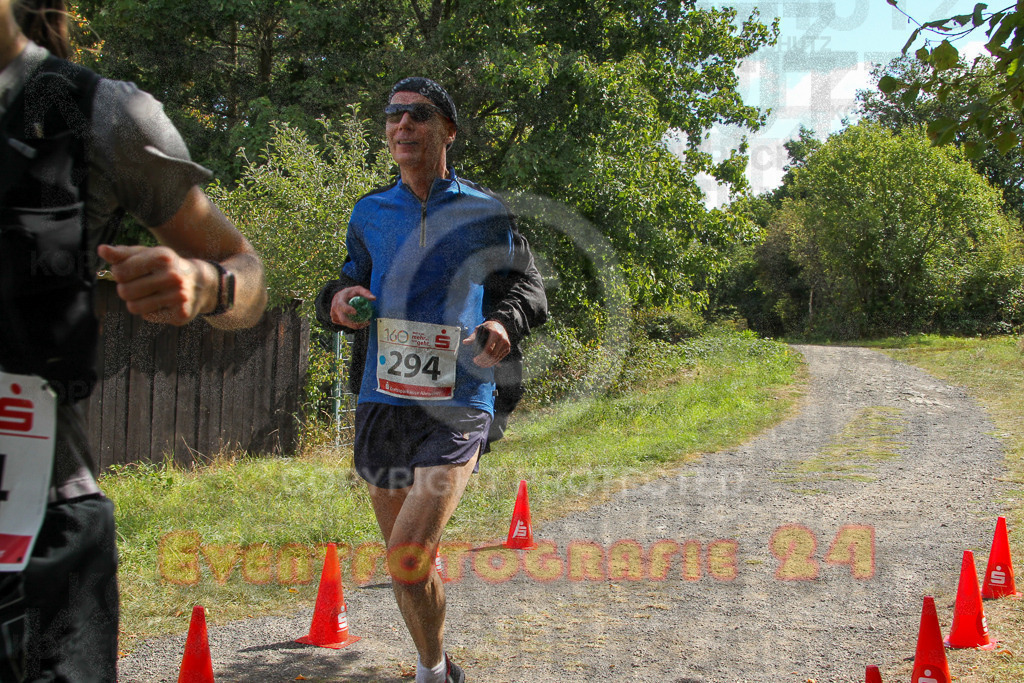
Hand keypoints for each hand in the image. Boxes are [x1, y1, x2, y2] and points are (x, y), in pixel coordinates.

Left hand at [98, 244, 215, 325]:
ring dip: (136, 302)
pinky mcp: (180, 313)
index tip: (130, 272)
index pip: (120, 272)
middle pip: (124, 291)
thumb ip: (123, 253)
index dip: (120, 273)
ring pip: (134, 307)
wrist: (201, 283)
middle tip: (139, 286)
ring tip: (149, 294)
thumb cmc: (167, 266)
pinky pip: (148, 316)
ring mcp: (178, 296)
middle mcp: (172, 276)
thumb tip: (101, 250)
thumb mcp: (148, 255)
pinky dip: (151, 310)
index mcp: (162, 257)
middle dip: (126, 290)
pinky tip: (162, 303)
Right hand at [330, 286, 374, 328]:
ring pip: (345, 323)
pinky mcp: (335, 319)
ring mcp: (334, 315)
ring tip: (365, 322)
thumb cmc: (350, 293)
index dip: (347, 310)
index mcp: (339, 300)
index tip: (355, 312)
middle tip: (366, 322)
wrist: (339, 296)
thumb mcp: (358, 289)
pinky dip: (352, 325)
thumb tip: (374, 298)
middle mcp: (334, 308)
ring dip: (355, 325)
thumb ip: (366, 293)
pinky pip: (344, 325)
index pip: (341, 306)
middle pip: (343, 319)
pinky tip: (359, 322)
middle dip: (354, 324)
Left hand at [464, 320, 509, 367]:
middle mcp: (503, 339)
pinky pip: (499, 358)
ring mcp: (506, 344)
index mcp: (495, 333)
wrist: (500, 325)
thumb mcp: (479, 329)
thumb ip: (473, 336)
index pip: (488, 350)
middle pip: (492, 356)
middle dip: (483, 361)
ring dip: (487, 363)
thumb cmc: (487, 327)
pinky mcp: (507, 348)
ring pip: (496, 358)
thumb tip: (464, 342)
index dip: (481, 357)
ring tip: (480, 364)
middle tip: (476, 362)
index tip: (474, 359)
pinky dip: (493, 362)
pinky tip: (486, 363)